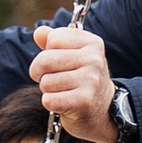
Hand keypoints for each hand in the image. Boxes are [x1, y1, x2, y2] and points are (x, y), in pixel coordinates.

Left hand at [28, 20, 116, 142]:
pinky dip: (50, 103)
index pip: (53, 38)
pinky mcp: (84, 102)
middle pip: (45, 60)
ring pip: (46, 82)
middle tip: (51, 79)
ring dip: (47, 90)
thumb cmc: (81, 78)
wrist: (102, 110)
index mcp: (92, 42)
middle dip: (39, 72)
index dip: (47, 52)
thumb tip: (39, 32)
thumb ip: (53, 39)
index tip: (57, 62)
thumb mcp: (72, 54)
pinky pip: (49, 100)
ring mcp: (91, 81)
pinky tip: (64, 103)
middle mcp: (94, 60)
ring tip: (62, 91)